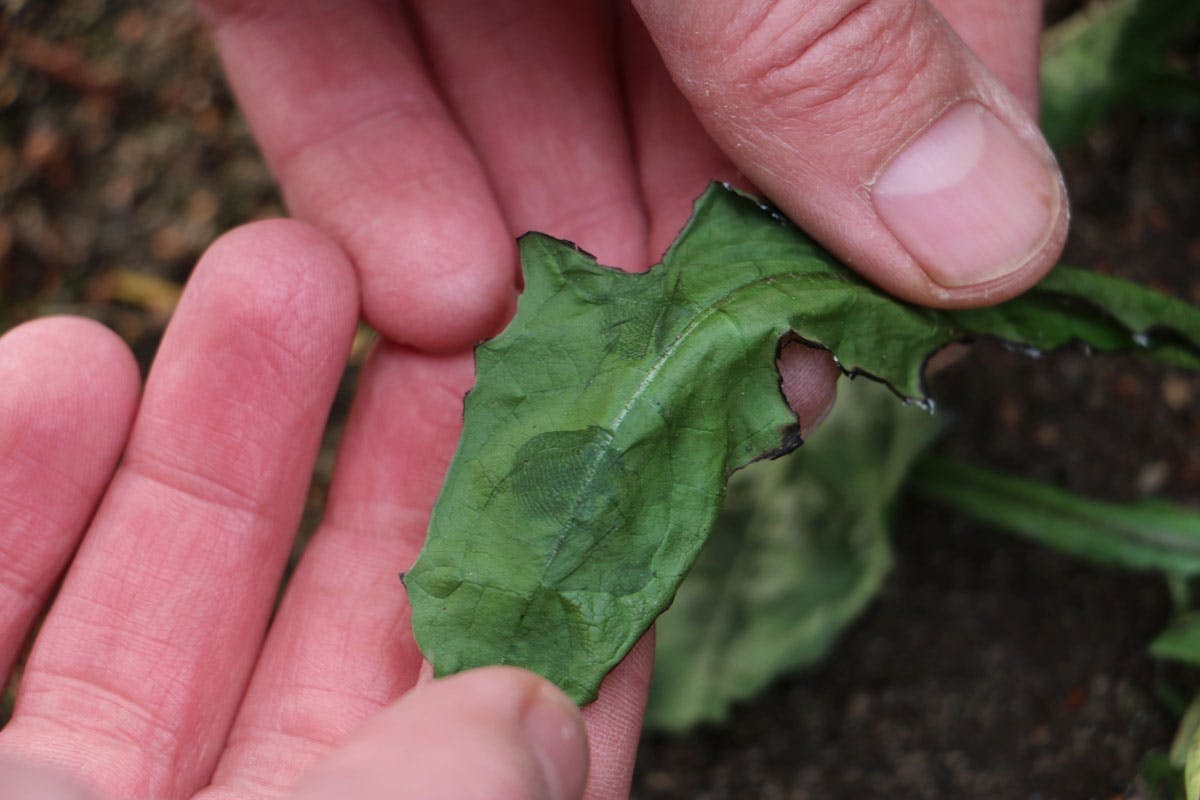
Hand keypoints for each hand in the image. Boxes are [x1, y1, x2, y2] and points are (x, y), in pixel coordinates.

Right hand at [0, 223, 610, 798]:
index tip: (599, 425)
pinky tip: (72, 359)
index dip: (558, 567)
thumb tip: (549, 705)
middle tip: (451, 301)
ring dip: (220, 421)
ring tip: (281, 262)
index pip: (505, 707)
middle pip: (348, 620)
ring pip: (168, 596)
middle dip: (400, 444)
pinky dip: (19, 485)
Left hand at [196, 0, 1066, 518]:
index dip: (885, 199)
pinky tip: (418, 286)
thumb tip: (1000, 237)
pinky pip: (345, 68)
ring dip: (522, 257)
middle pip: (694, 108)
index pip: (897, 40)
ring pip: (515, 106)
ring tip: (527, 373)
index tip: (845, 350)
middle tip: (676, 413)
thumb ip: (825, 35)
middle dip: (674, 267)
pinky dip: (375, 175)